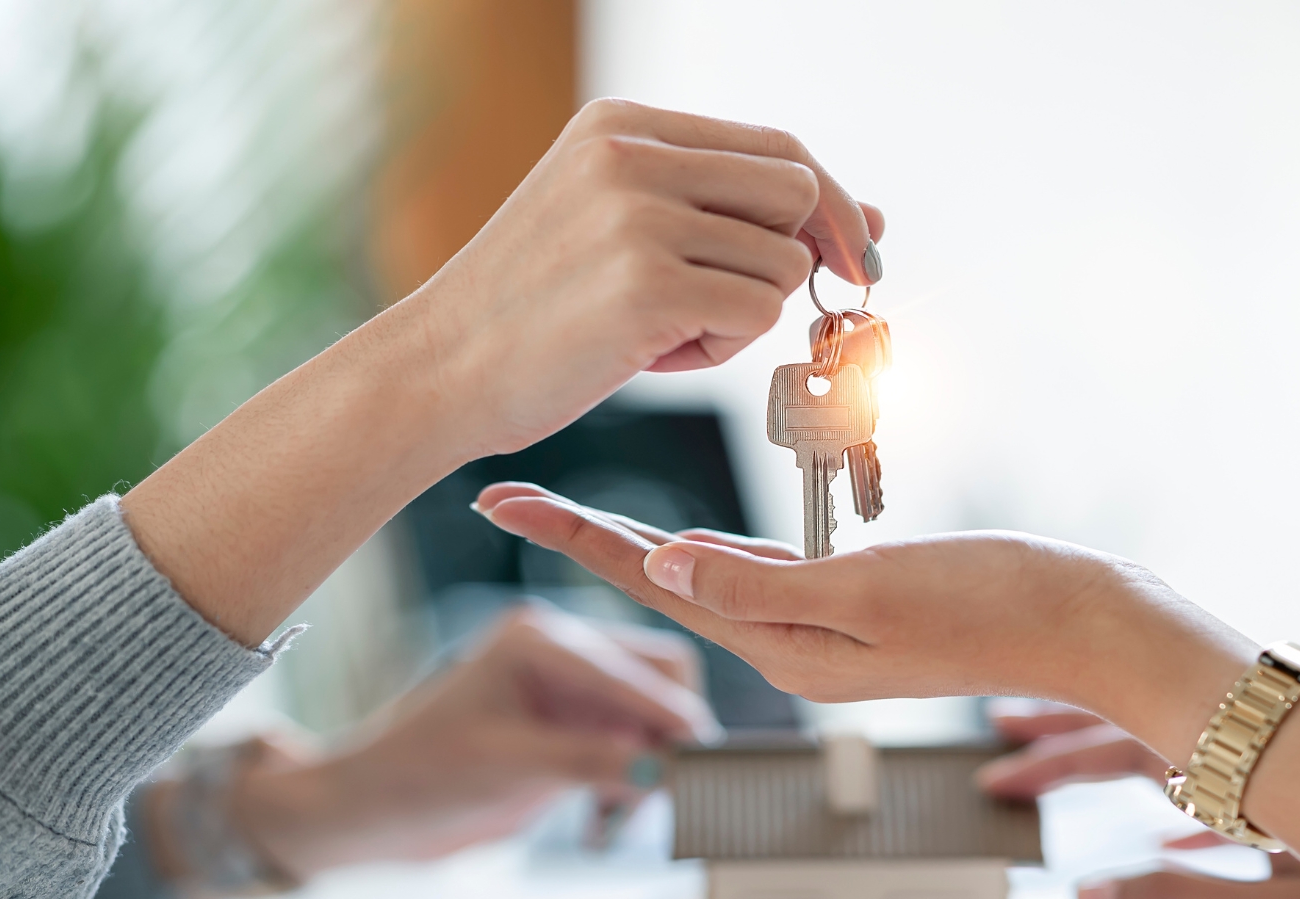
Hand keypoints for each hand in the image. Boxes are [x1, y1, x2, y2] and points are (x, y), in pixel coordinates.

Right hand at [122, 99, 879, 645]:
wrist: (438, 371)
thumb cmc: (530, 313)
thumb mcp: (607, 222)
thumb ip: (715, 206)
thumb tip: (860, 222)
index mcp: (623, 127)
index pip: (775, 146)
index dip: (829, 204)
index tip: (854, 253)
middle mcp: (632, 156)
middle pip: (797, 192)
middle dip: (805, 257)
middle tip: (755, 307)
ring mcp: (639, 218)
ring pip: (781, 264)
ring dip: (741, 316)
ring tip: (661, 334)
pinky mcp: (646, 286)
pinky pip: (756, 314)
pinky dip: (721, 350)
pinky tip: (652, 356)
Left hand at [226, 604, 717, 876]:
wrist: (371, 811)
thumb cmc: (416, 776)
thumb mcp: (506, 768)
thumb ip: (590, 762)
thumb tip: (664, 770)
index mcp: (539, 639)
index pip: (635, 669)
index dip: (673, 719)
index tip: (707, 764)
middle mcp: (562, 651)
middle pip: (659, 679)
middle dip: (669, 740)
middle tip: (668, 798)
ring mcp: (569, 689)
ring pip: (652, 717)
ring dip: (652, 768)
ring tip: (620, 820)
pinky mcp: (571, 726)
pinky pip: (631, 745)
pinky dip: (631, 783)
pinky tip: (603, 821)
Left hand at [472, 482, 1255, 757]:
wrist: (1085, 622)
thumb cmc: (997, 604)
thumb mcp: (874, 594)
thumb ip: (768, 587)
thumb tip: (669, 568)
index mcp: (784, 647)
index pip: (654, 586)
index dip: (576, 541)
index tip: (503, 503)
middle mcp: (790, 647)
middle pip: (664, 584)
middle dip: (585, 540)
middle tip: (509, 495)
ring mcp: (822, 632)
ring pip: (706, 581)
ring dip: (636, 547)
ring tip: (570, 514)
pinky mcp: (855, 608)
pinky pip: (759, 577)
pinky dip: (710, 551)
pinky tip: (685, 539)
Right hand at [976, 701, 1299, 898]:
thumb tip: (1085, 893)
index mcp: (1255, 770)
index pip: (1134, 733)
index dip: (1060, 740)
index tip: (1001, 744)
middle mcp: (1266, 768)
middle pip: (1145, 733)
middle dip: (1070, 734)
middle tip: (1000, 736)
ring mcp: (1280, 800)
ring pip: (1176, 765)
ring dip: (1109, 767)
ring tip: (1048, 767)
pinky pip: (1215, 810)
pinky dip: (1168, 820)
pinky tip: (1149, 840)